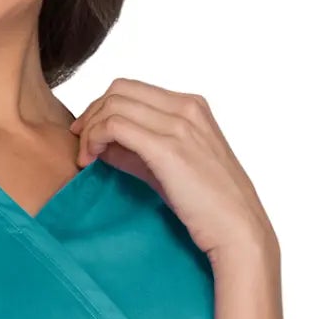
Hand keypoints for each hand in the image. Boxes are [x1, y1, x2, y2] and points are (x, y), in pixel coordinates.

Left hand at [70, 78, 275, 259]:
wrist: (237, 229)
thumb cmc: (208, 206)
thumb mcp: (172, 168)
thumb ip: (139, 150)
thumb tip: (102, 144)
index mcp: (192, 106)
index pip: (132, 89)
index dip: (102, 108)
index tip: (88, 134)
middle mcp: (187, 108)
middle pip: (119, 89)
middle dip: (92, 113)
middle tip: (81, 143)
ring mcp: (179, 125)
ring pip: (114, 104)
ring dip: (90, 128)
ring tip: (85, 157)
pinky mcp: (168, 148)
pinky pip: (115, 126)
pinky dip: (94, 139)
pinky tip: (90, 160)